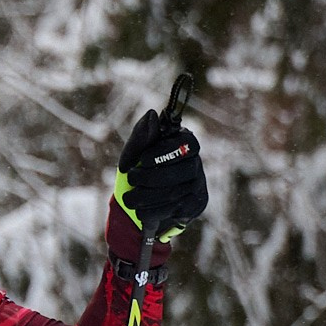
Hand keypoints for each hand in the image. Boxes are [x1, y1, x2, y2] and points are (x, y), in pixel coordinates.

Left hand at [112, 109, 207, 241]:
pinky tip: (140, 211)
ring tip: (128, 199)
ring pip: (176, 192)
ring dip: (147, 197)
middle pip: (182, 171)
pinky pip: (175, 210)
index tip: (143, 159)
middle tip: (130, 179)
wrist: (143, 203)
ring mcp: (197, 185)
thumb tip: (152, 114)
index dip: (164, 152)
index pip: (186, 143)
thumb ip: (142, 135)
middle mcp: (196, 163)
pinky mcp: (194, 205)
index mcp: (185, 143)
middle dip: (151, 177)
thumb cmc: (141, 170)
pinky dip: (153, 212)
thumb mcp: (136, 153)